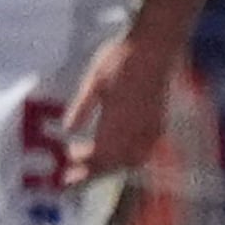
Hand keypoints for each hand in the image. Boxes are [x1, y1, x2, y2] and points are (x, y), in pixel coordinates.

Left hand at [55, 34, 172, 186]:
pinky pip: (145, 150)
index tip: (65, 175)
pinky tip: (119, 154)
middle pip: (115, 162)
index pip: (100, 156)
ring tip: (91, 165)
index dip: (83, 168)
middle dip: (93, 172)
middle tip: (72, 176)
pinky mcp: (159, 120)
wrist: (154, 47)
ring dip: (110, 167)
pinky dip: (129, 159)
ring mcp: (151, 126)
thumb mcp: (94, 81)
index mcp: (119, 121)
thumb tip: (67, 131)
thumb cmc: (119, 60)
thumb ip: (82, 107)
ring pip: (132, 159)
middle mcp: (137, 129)